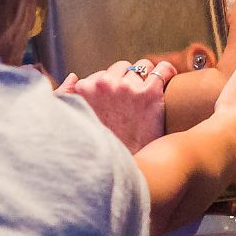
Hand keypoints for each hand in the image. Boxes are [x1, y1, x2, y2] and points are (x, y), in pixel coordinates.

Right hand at [58, 58, 176, 148]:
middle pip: (122, 67)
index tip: (117, 98)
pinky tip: (169, 75)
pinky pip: (163, 70)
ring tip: (151, 89)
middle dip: (127, 78)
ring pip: (142, 66)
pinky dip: (167, 70)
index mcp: (85, 88)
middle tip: (133, 96)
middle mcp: (105, 84)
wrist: (125, 169)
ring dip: (146, 76)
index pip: (102, 74)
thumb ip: (66, 97)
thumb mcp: (74, 122)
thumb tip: (74, 76)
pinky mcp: (150, 94)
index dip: (111, 86)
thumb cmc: (98, 149)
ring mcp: (128, 88)